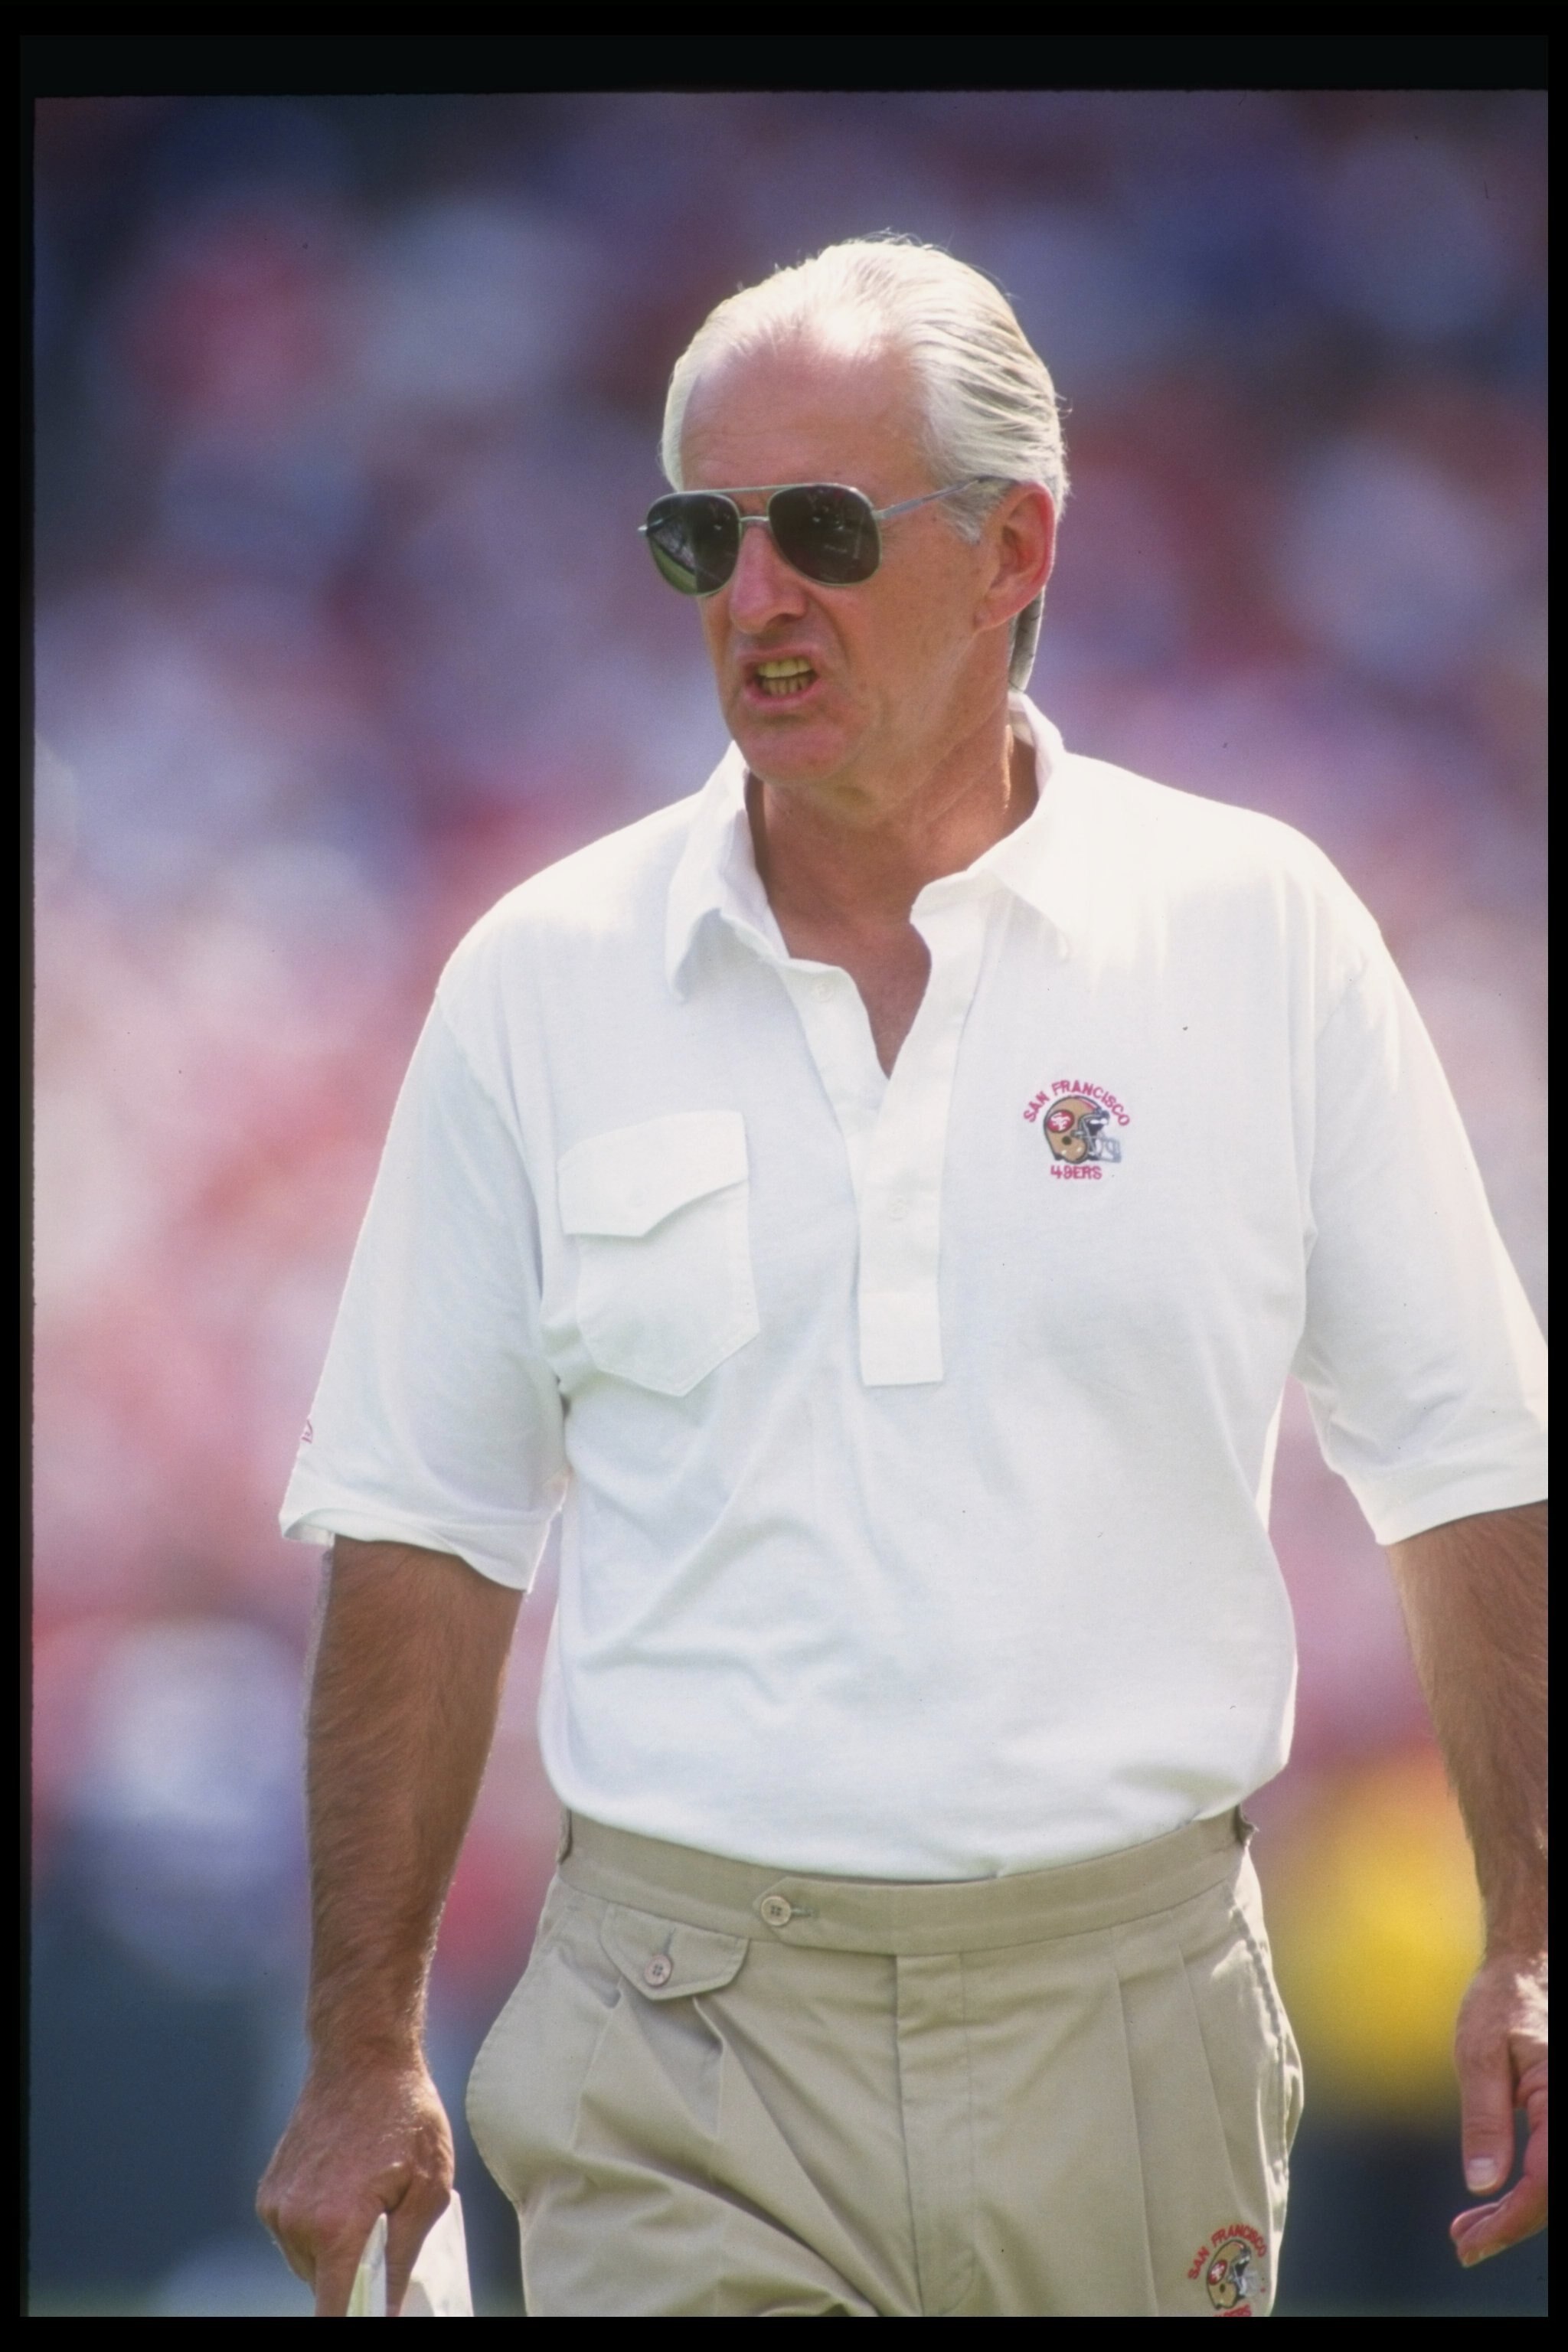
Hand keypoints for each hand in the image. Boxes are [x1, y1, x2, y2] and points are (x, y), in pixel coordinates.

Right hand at [257, 2054, 455, 2315]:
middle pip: (326, 2286)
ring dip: (336, 2249)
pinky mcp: (268, 2193)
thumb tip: (387, 2310)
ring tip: (367, 2197)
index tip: (372, 2311)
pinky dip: (318, 2227)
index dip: (356, 2320)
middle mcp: (296, 2223)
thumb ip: (403, 2257)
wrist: (361, 2057)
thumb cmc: (406, 2116)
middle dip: (356, 2272)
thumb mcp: (429, 2187)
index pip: (335, 2313)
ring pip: (310, 2262)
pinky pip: (295, 2235)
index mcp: (337, 2227)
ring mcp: (276, 2207)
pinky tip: (344, 2187)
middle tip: (386, 2226)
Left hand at [1449, 1952, 1546, 2267]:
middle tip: (1462, 2244)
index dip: (1509, 2223)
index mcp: (1560, 2101)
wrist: (1529, 1968)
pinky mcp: (1561, 2118)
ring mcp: (1566, 2117)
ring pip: (1555, 2186)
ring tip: (1468, 2230)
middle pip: (1554, 2196)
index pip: (1545, 2185)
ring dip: (1518, 2215)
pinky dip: (1528, 2191)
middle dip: (1510, 2227)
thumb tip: (1484, 2185)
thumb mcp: (1478, 2052)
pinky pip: (1554, 2166)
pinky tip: (1494, 2201)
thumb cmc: (1503, 2002)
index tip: (1470, 2244)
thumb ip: (1486, 2118)